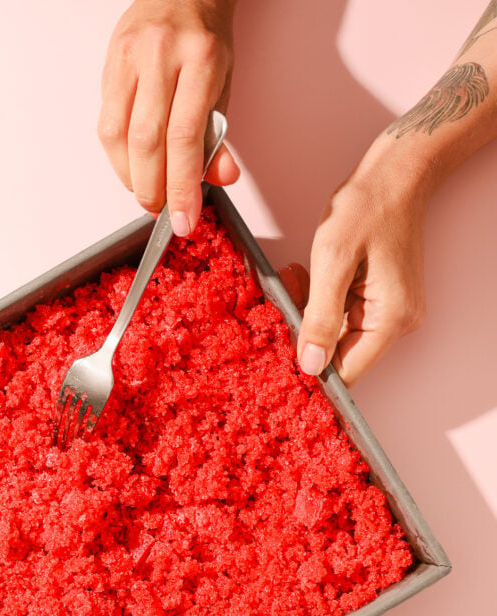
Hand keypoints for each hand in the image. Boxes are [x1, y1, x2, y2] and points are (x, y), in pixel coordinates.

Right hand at [98, 0, 239, 235]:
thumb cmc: (204, 40)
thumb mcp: (223, 84)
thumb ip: (218, 135)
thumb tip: (220, 179)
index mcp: (200, 59)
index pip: (185, 138)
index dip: (182, 186)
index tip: (184, 218)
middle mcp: (160, 55)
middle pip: (147, 142)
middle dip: (153, 189)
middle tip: (162, 211)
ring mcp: (129, 57)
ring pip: (118, 136)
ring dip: (130, 177)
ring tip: (146, 193)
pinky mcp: (108, 64)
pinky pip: (106, 123)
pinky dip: (118, 157)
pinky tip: (132, 167)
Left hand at [288, 139, 429, 385]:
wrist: (394, 176)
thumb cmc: (367, 208)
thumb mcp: (332, 261)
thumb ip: (320, 317)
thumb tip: (311, 366)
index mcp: (390, 319)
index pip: (348, 372)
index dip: (312, 366)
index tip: (284, 345)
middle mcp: (397, 323)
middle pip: (341, 354)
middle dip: (307, 332)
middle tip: (288, 296)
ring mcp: (391, 312)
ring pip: (338, 334)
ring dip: (311, 312)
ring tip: (299, 277)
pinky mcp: (381, 301)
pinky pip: (343, 315)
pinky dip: (322, 301)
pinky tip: (310, 276)